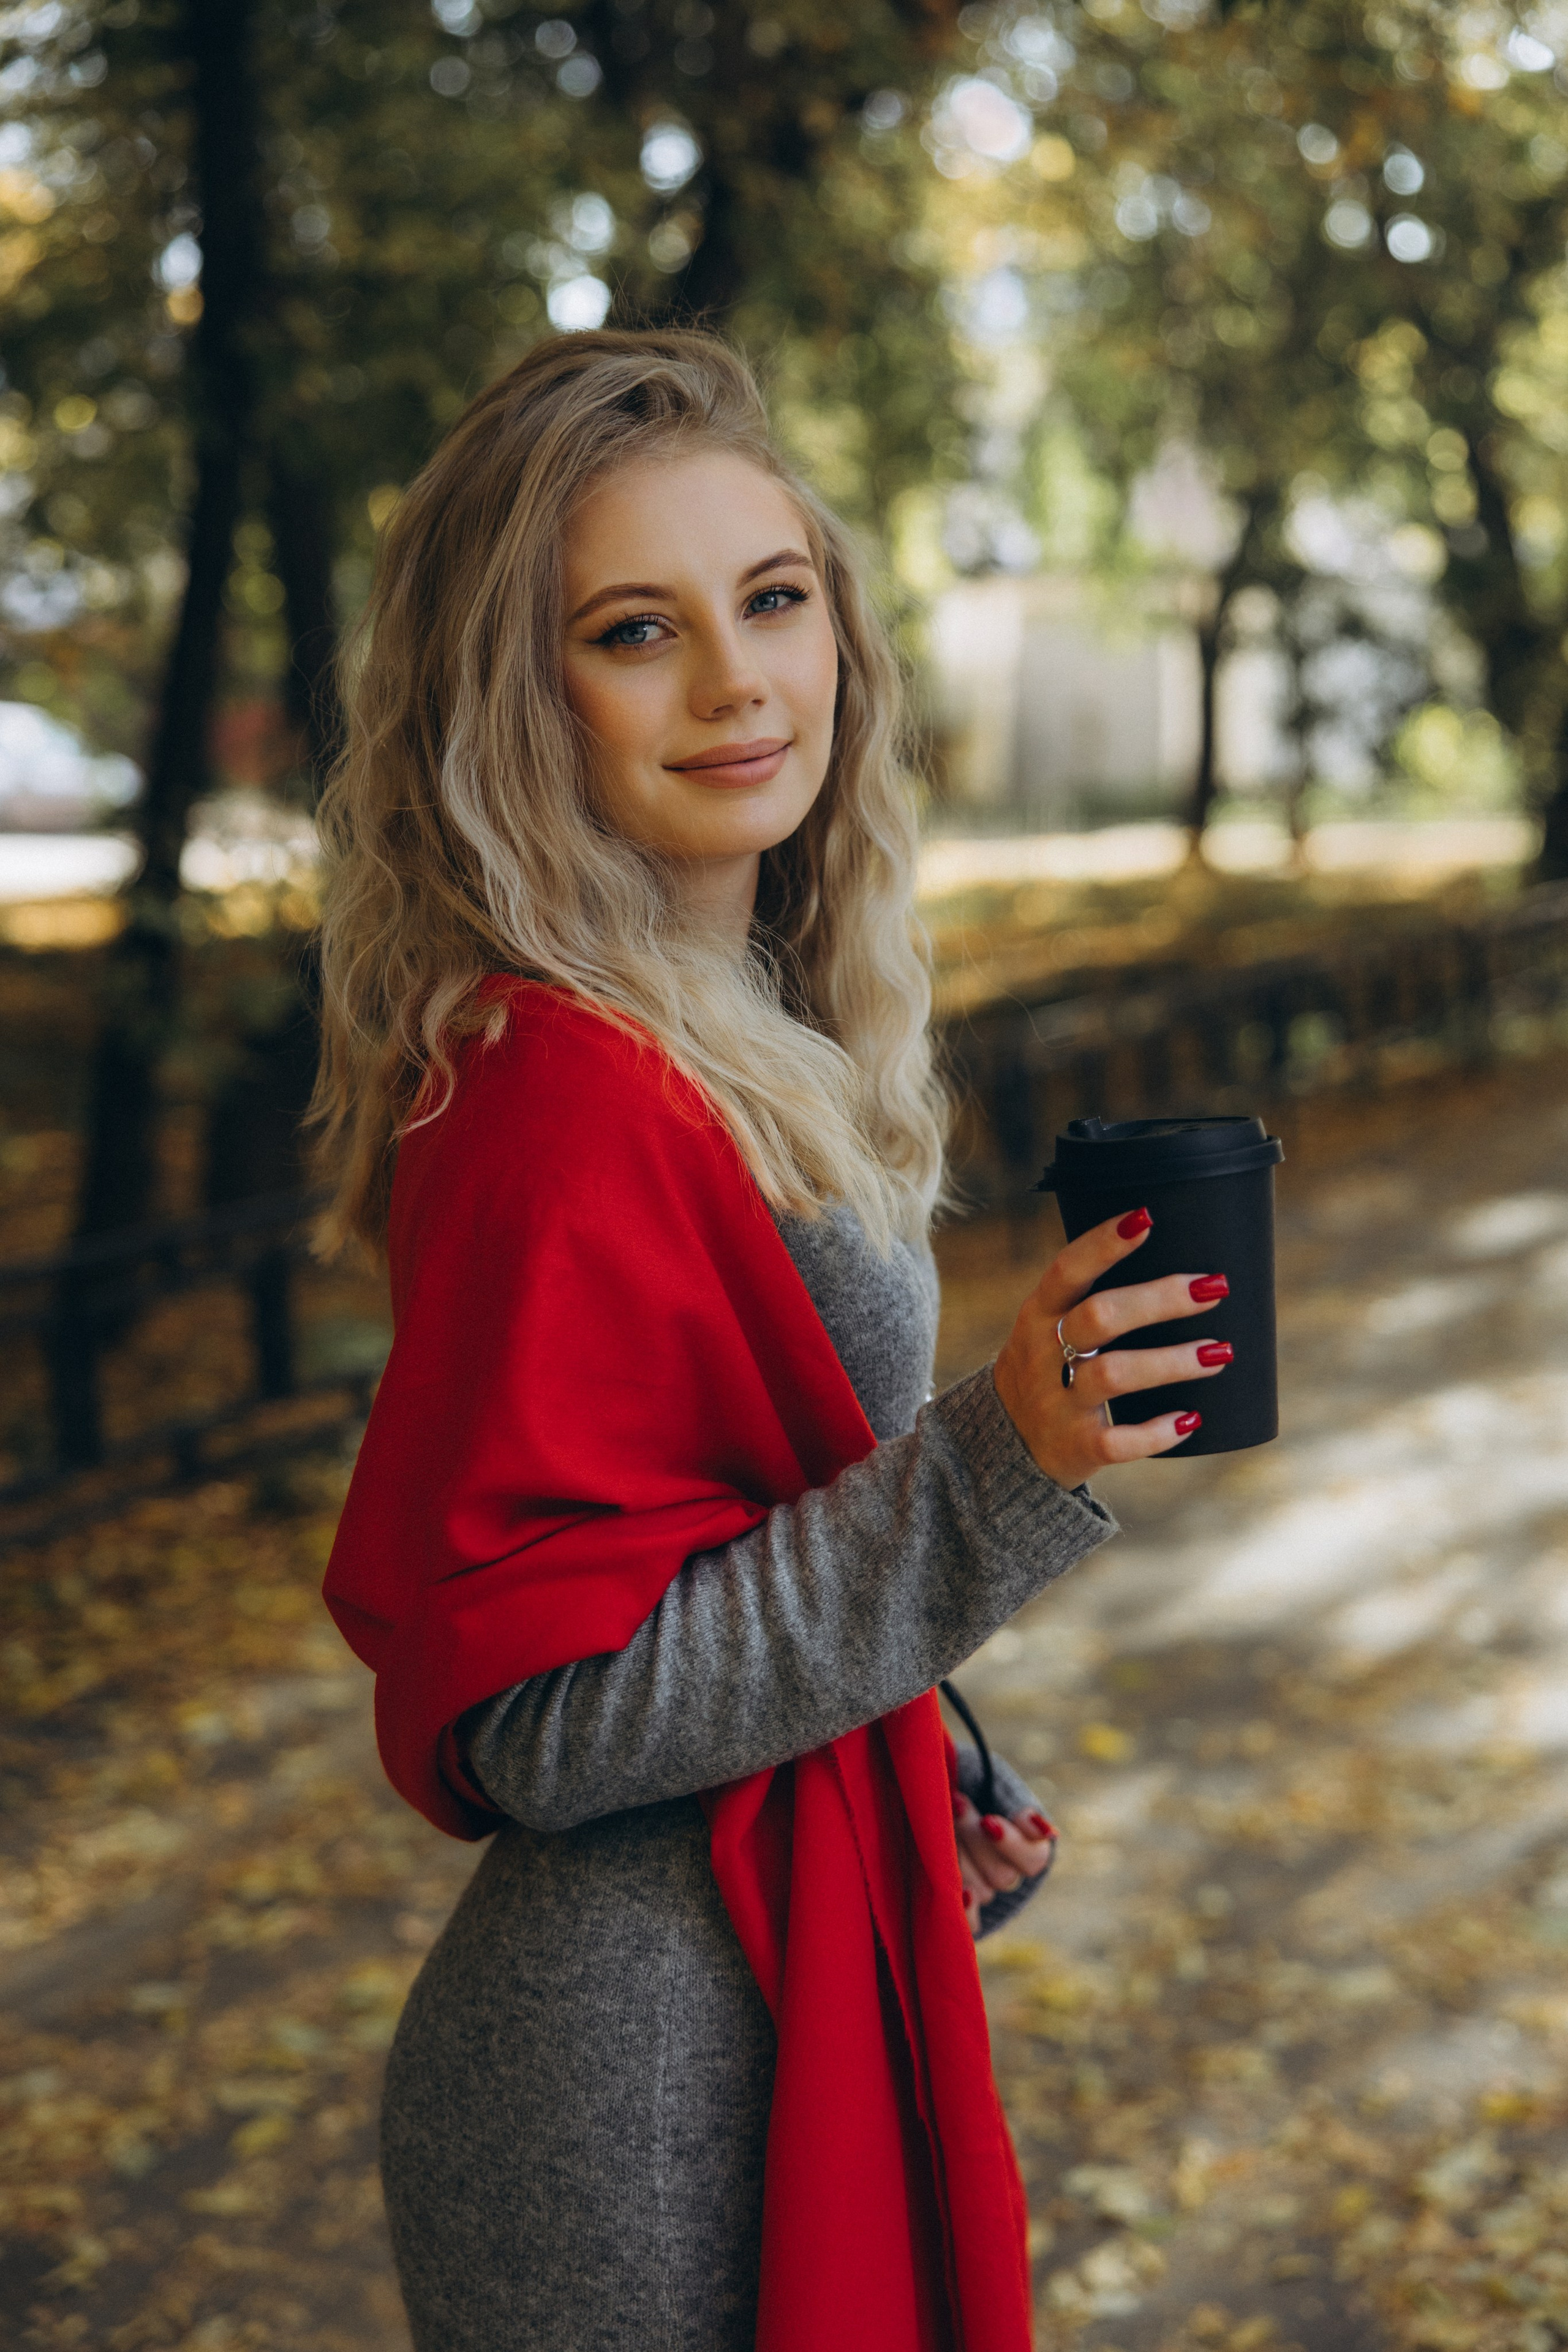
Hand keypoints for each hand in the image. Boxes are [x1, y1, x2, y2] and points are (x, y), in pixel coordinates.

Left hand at [953, 1790, 1056, 1936]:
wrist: (929, 1787)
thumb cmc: (968, 1779)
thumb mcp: (993, 1779)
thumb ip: (1017, 1802)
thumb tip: (1048, 1833)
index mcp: (1027, 1844)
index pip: (1034, 1859)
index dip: (1011, 1843)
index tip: (987, 1820)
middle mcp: (1007, 1872)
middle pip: (1003, 1876)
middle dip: (974, 1839)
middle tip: (955, 1805)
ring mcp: (983, 1891)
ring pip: (981, 1892)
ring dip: (957, 1858)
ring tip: (939, 1825)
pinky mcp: (958, 1906)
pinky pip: (968, 1924)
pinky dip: (963, 1909)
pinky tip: (958, 1891)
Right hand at [991, 1207, 1232, 1488]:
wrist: (1005, 1444)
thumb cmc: (1048, 1369)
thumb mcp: (1048, 1328)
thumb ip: (1090, 1300)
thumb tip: (1176, 1266)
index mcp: (1037, 1315)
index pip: (1066, 1270)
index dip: (1103, 1244)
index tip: (1146, 1218)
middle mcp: (1042, 1355)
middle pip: (1099, 1317)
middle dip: (1159, 1300)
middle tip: (1213, 1288)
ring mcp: (1058, 1403)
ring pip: (1113, 1375)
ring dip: (1171, 1362)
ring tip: (1219, 1353)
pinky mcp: (1076, 1447)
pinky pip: (1119, 1442)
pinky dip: (1157, 1431)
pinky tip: (1190, 1419)